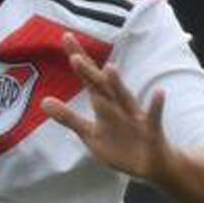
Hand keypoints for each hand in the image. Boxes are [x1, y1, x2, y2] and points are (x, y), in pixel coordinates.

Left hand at [40, 34, 169, 181]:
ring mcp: (136, 117)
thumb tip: (44, 101)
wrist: (152, 165)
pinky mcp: (151, 130)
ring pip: (125, 99)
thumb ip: (69, 118)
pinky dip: (156, 106)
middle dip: (89, 72)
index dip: (77, 59)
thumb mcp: (90, 134)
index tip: (66, 37)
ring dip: (118, 85)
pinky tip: (159, 92)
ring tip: (110, 68)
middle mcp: (119, 105)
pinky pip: (154, 117)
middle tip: (73, 57)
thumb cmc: (120, 146)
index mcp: (104, 105)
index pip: (88, 79)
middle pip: (102, 86)